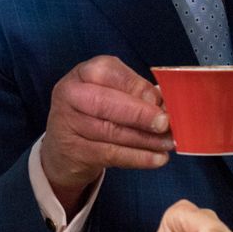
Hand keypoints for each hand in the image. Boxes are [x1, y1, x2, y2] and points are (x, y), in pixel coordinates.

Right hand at [41, 55, 172, 210]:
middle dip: (139, 114)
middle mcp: (70, 94)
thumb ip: (137, 94)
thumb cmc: (97, 112)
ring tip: (168, 142)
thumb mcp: (114, 93)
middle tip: (165, 123)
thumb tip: (165, 104)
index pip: (109, 73)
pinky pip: (110, 155)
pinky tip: (157, 158)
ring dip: (145, 139)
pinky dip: (138, 158)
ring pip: (110, 132)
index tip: (160, 100)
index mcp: (84, 72)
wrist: (64, 148)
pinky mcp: (74, 151)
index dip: (136, 86)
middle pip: (105, 103)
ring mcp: (68, 124)